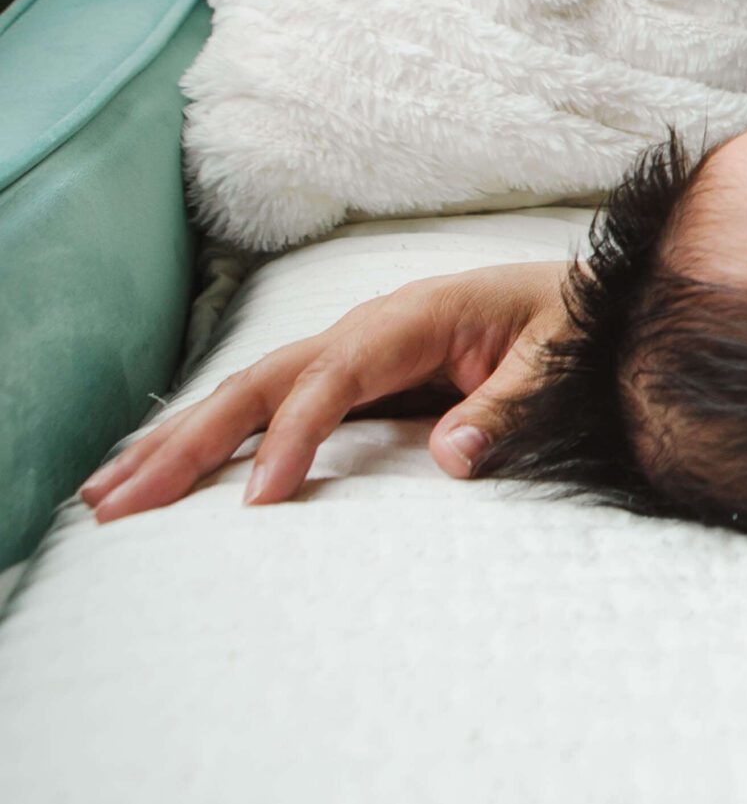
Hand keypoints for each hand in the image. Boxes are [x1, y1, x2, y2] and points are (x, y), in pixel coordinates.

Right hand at [78, 260, 572, 520]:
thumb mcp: (558, 357)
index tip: (260, 498)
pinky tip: (160, 470)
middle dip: (191, 440)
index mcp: (414, 316)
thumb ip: (510, 402)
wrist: (583, 300)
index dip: (292, 435)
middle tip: (124, 503)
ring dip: (176, 441)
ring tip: (106, 496)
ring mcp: (352, 350)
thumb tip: (454, 457)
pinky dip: (211, 437)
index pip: (333, 377)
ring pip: (247, 392)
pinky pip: (268, 405)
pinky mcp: (351, 377)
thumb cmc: (570, 324)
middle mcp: (368, 328)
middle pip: (262, 382)